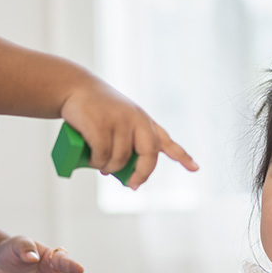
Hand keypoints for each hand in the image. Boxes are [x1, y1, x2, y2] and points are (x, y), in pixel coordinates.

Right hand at [60, 81, 197, 189]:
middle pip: (148, 156)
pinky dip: (97, 162)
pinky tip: (93, 160)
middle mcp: (137, 120)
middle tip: (131, 184)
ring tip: (99, 164)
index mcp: (144, 121)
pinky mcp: (101, 125)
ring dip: (109, 168)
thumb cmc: (98, 110)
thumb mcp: (119, 123)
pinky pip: (102, 155)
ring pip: (120, 160)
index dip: (182, 156)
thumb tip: (120, 175)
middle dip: (141, 174)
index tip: (195, 168)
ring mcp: (120, 122)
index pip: (166, 141)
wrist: (76, 88)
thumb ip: (126, 144)